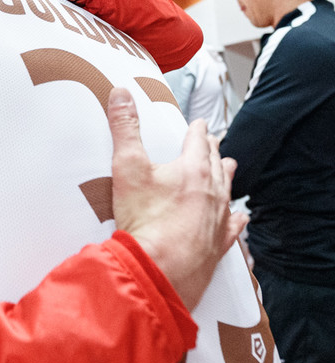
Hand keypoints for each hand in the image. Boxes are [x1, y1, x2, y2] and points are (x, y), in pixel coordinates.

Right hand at [107, 87, 246, 310]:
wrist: (158, 268)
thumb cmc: (144, 218)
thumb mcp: (127, 166)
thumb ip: (124, 128)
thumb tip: (121, 93)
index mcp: (193, 169)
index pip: (197, 141)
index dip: (197, 130)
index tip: (198, 123)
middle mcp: (212, 192)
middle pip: (216, 164)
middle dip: (213, 150)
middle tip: (213, 142)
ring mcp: (217, 220)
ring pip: (227, 192)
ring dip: (226, 177)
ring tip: (228, 167)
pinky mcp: (217, 245)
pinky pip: (232, 227)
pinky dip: (236, 219)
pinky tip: (240, 217)